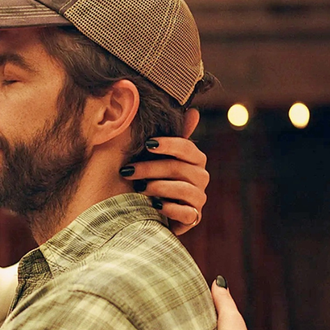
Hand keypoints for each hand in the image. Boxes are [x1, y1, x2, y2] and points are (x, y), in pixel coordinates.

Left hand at [125, 108, 208, 235]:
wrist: (149, 213)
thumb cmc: (152, 179)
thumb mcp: (156, 157)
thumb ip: (170, 137)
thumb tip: (194, 111)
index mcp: (195, 159)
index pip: (187, 148)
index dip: (169, 144)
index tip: (147, 144)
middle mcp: (201, 177)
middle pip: (180, 169)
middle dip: (151, 168)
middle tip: (127, 171)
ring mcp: (199, 198)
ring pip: (183, 190)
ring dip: (157, 187)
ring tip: (138, 189)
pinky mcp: (193, 217)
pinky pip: (186, 213)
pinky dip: (169, 208)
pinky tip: (153, 205)